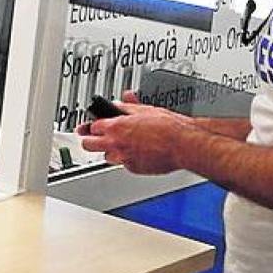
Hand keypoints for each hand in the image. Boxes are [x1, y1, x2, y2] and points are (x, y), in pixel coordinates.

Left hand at [76, 92, 194, 174]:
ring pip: (106, 156)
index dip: (94, 125)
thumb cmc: (169, 127)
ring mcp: (124, 158)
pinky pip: (124, 163)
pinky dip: (128, 158)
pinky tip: (138, 151)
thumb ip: (127, 107)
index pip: (92, 127)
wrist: (183, 144)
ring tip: (121, 144)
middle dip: (89, 140)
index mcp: (116, 127)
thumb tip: (119, 103)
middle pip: (88, 145)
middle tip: (92, 137)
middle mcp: (116, 144)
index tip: (94, 124)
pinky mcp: (134, 169)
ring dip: (110, 150)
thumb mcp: (145, 109)